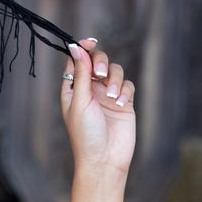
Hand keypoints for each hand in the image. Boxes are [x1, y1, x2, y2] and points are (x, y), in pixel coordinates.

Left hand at [61, 37, 135, 176]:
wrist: (104, 159)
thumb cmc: (86, 134)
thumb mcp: (80, 101)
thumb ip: (81, 73)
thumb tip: (76, 47)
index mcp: (73, 89)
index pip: (77, 61)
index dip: (82, 48)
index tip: (89, 42)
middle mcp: (90, 90)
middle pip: (97, 61)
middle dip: (101, 62)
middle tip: (101, 74)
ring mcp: (108, 96)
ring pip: (115, 71)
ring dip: (115, 80)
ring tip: (112, 97)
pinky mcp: (124, 103)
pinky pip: (128, 85)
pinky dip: (125, 90)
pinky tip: (121, 103)